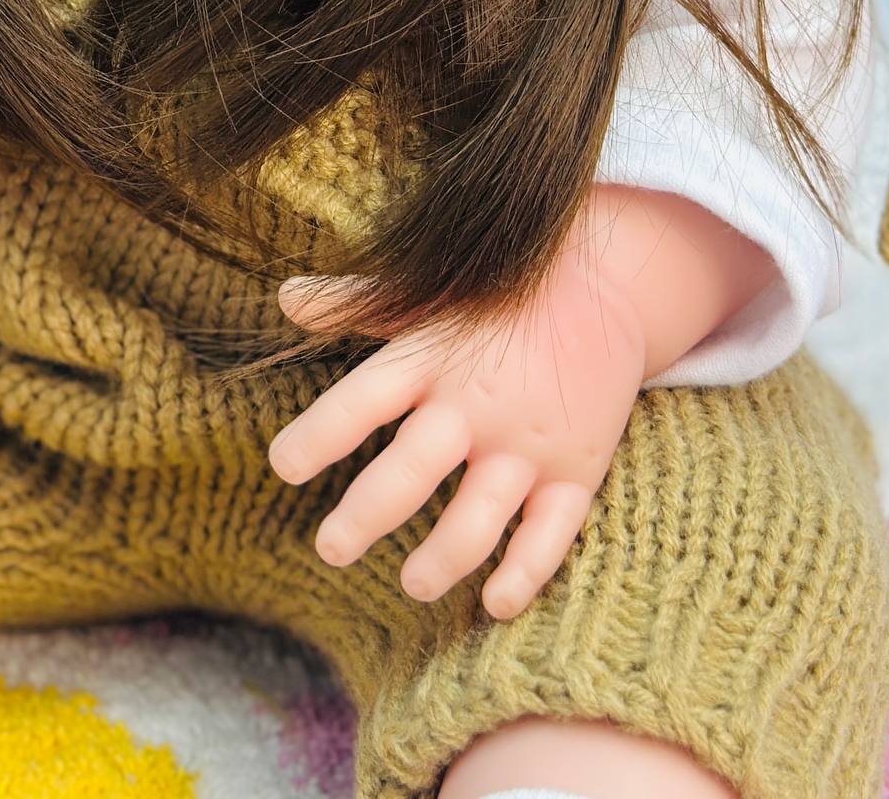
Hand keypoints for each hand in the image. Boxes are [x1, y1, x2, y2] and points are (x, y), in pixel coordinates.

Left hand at [267, 241, 648, 621]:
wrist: (604, 287)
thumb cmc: (498, 298)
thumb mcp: (429, 295)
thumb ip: (356, 303)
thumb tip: (284, 299)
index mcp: (432, 358)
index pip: (364, 400)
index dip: (320, 434)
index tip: (284, 465)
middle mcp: (476, 405)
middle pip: (411, 471)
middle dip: (365, 515)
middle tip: (330, 549)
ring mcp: (528, 443)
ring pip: (478, 517)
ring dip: (440, 558)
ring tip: (410, 583)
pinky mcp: (576, 470)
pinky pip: (550, 535)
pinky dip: (524, 574)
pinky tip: (495, 602)